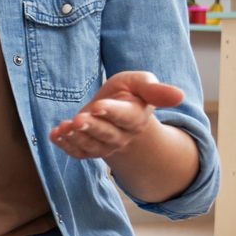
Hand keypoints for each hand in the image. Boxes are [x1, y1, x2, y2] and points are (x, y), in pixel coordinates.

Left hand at [49, 71, 185, 160]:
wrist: (118, 111)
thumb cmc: (130, 93)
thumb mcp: (141, 83)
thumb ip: (156, 90)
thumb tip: (180, 95)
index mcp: (136, 118)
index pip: (125, 117)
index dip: (112, 112)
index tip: (99, 106)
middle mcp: (121, 136)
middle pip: (106, 135)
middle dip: (91, 128)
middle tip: (78, 120)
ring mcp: (105, 145)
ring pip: (91, 146)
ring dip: (75, 138)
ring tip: (63, 127)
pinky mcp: (89, 150)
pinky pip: (78, 153)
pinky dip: (65, 146)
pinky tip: (55, 135)